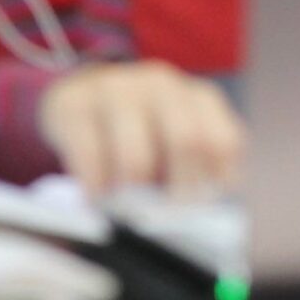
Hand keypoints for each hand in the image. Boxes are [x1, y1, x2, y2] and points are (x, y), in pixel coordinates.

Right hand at [38, 61, 245, 198]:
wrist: (80, 92)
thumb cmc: (138, 128)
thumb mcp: (174, 136)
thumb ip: (195, 164)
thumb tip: (196, 212)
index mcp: (196, 96)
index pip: (224, 141)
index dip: (216, 180)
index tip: (202, 203)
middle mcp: (161, 85)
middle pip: (187, 142)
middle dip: (178, 188)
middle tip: (166, 214)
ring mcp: (117, 89)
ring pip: (137, 157)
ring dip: (134, 191)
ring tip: (126, 205)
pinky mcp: (75, 103)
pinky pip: (91, 155)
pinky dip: (97, 185)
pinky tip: (96, 194)